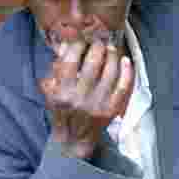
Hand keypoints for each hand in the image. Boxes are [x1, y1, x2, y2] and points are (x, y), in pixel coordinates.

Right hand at [40, 40, 133, 159]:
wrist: (75, 139)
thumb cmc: (63, 110)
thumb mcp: (51, 91)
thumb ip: (56, 69)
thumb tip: (65, 44)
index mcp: (61, 92)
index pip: (69, 61)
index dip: (77, 45)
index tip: (81, 39)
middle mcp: (79, 98)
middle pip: (92, 62)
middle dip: (97, 46)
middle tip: (99, 41)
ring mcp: (97, 104)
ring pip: (109, 71)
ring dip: (112, 55)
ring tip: (111, 48)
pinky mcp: (111, 109)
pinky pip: (123, 86)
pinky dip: (126, 71)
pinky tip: (125, 60)